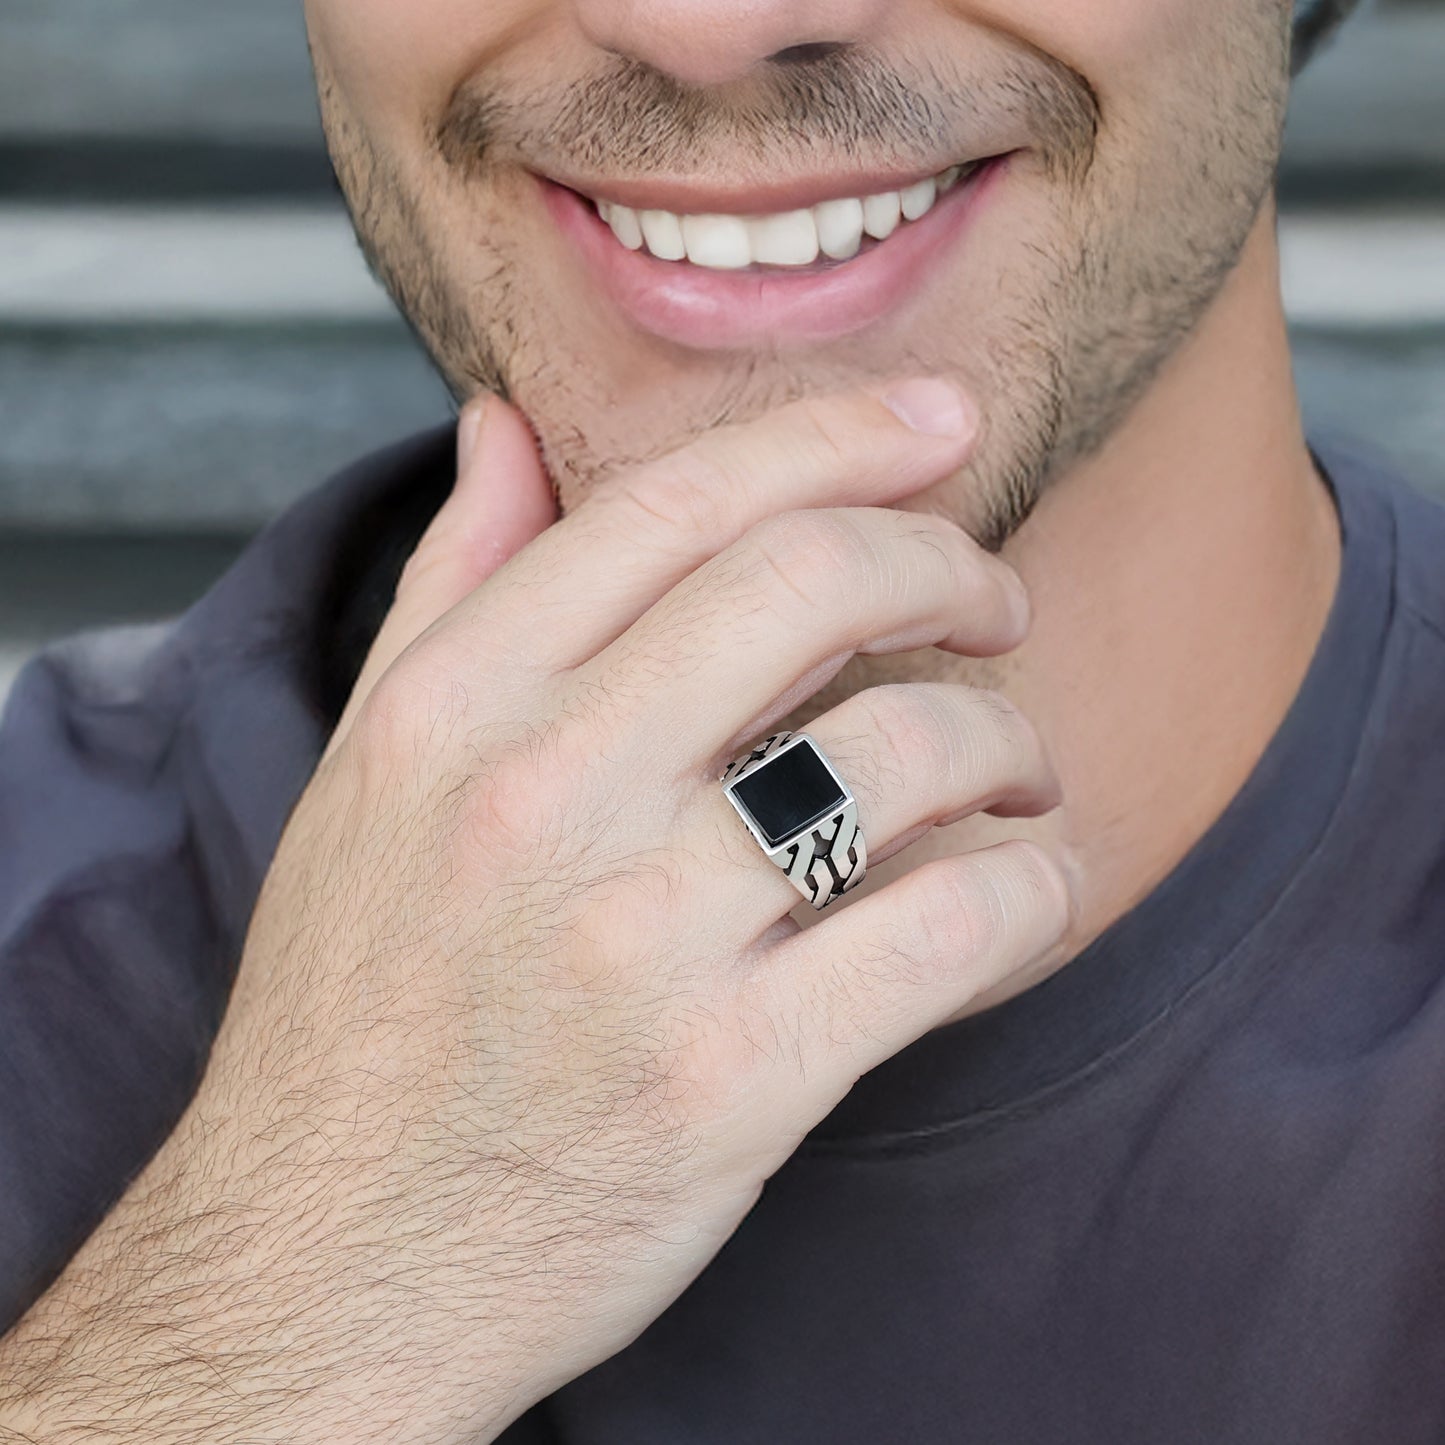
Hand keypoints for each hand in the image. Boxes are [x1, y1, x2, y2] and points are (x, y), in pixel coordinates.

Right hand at [0, 381, 1073, 1443]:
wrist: (324, 1260)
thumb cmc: (360, 1007)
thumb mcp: (367, 773)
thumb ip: (448, 585)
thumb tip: (501, 423)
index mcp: (453, 705)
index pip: (680, 502)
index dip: (840, 436)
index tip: (939, 424)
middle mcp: (540, 794)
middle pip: (812, 584)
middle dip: (948, 567)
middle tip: (992, 604)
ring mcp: (638, 939)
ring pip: (908, 751)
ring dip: (1006, 738)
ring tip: (1014, 765)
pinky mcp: (732, 1080)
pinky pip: (950, 930)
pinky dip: (1030, 890)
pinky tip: (1028, 886)